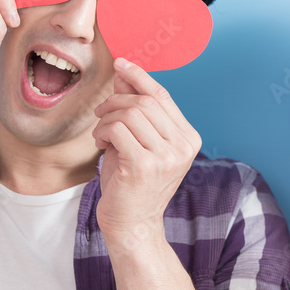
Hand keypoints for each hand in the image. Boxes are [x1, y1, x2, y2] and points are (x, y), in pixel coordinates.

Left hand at [92, 58, 201, 243]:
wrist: (132, 225)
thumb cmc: (132, 183)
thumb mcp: (137, 141)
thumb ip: (135, 109)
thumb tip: (125, 73)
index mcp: (188, 139)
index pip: (163, 97)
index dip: (140, 77)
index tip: (121, 64)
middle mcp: (183, 147)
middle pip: (145, 102)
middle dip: (116, 101)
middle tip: (101, 113)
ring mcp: (166, 157)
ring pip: (130, 113)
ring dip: (107, 118)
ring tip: (101, 135)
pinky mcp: (144, 165)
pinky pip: (117, 129)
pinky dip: (103, 131)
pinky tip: (101, 144)